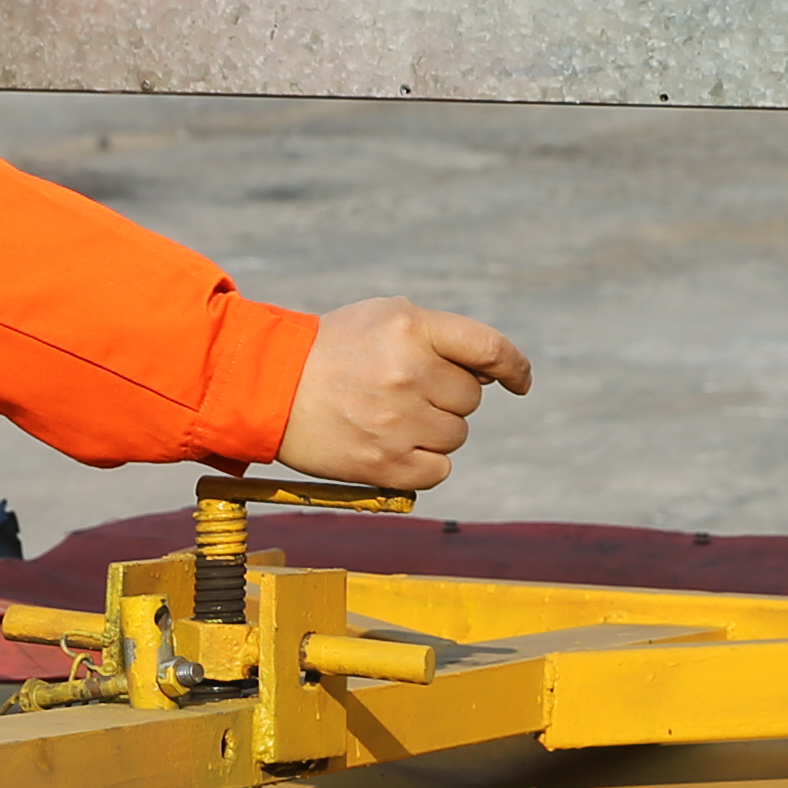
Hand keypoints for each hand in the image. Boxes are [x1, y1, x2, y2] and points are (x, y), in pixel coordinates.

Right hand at [281, 297, 532, 490]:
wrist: (269, 387)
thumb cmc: (332, 350)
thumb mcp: (383, 317)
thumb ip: (439, 335)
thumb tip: (492, 372)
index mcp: (411, 327)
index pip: (489, 349)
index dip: (513, 367)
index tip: (518, 381)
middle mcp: (409, 372)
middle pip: (470, 398)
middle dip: (447, 397)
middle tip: (403, 391)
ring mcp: (398, 421)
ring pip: (457, 435)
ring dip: (434, 429)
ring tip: (390, 416)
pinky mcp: (385, 463)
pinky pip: (439, 470)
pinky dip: (424, 463)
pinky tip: (392, 445)